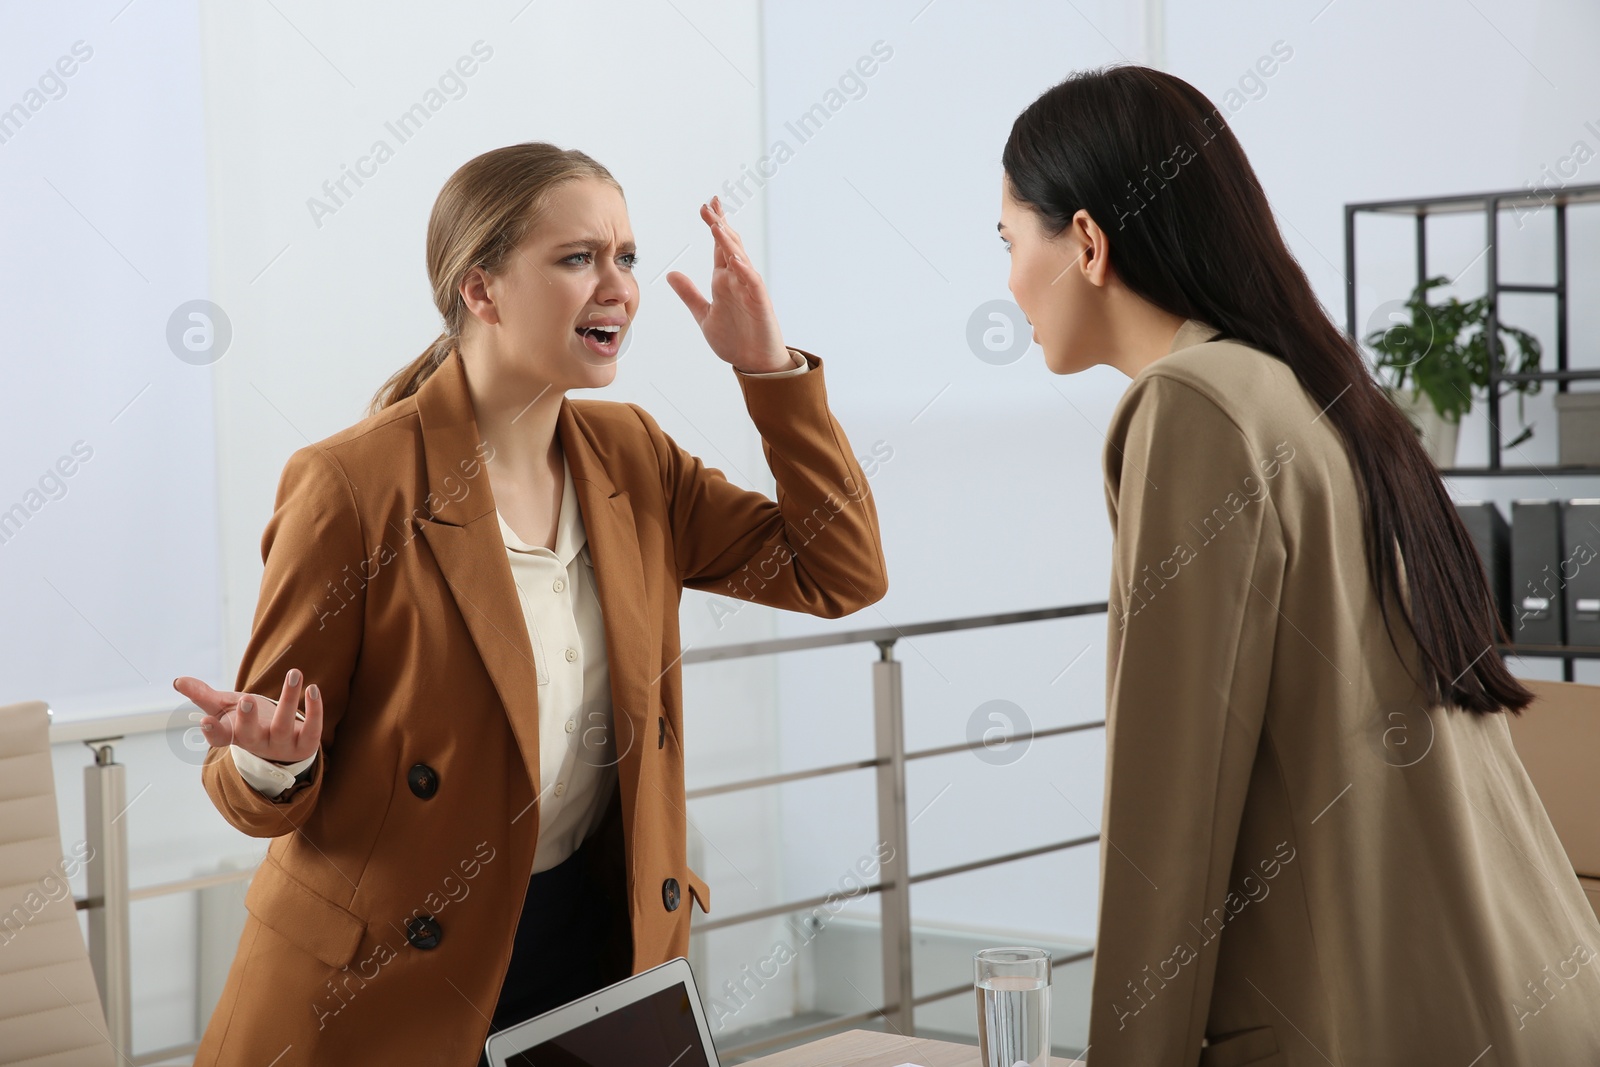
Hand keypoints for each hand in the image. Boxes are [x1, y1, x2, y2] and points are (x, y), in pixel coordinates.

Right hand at [173, 670, 322, 763]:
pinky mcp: (306, 743)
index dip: (213, 731)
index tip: (205, 721)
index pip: (220, 738)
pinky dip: (315, 710)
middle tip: (247, 700)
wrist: (282, 744)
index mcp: (234, 735)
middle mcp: (257, 743)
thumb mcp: (226, 707)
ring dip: (289, 699)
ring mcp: (282, 745)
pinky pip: (312, 729)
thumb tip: (177, 681)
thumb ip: (203, 695)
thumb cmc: (249, 721)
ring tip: (294, 673)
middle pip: (250, 735)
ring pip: (283, 726)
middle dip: (247, 719)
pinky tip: (313, 689)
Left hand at [666, 196, 794, 373]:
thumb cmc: (735, 339)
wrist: (755, 363)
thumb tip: (671, 274)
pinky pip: (752, 283)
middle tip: (710, 203)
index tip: (706, 206)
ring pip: (740, 259)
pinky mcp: (760, 303)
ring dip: (729, 242)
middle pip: (729, 245)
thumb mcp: (703, 314)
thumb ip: (689, 294)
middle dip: (720, 224)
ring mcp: (749, 290)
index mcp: (724, 281)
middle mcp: (737, 280)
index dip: (714, 225)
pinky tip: (735, 259)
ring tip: (717, 224)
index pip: (719, 247)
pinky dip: (744, 270)